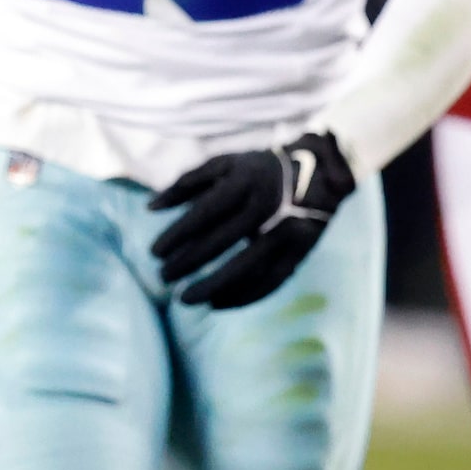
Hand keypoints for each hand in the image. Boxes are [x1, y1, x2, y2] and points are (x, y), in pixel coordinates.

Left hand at [148, 129, 355, 309]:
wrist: (321, 171)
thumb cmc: (259, 170)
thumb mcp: (224, 165)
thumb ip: (186, 184)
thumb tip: (149, 207)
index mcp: (245, 182)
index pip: (204, 213)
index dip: (177, 235)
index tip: (154, 253)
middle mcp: (266, 206)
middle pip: (221, 241)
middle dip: (188, 263)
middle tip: (163, 278)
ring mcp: (286, 231)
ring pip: (246, 267)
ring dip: (212, 286)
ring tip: (185, 300)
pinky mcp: (300, 251)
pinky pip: (271, 281)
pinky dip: (243, 296)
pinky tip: (217, 304)